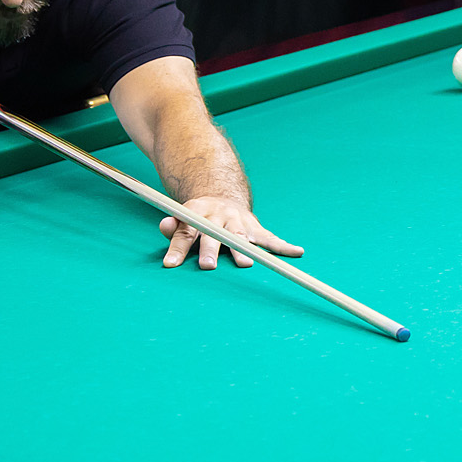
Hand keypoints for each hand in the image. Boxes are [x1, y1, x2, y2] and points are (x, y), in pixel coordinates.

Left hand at [159, 196, 303, 269]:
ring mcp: (238, 222)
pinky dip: (284, 246)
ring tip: (245, 265)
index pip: (186, 233)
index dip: (178, 248)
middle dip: (211, 250)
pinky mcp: (255, 228)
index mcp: (198, 214)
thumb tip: (164, 226)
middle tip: (208, 265)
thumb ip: (173, 226)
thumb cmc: (198, 217)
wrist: (222, 196)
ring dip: (243, 250)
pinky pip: (270, 238)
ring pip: (240, 237)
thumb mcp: (183, 217)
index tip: (170, 265)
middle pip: (214, 235)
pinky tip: (297, 252)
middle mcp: (219, 217)